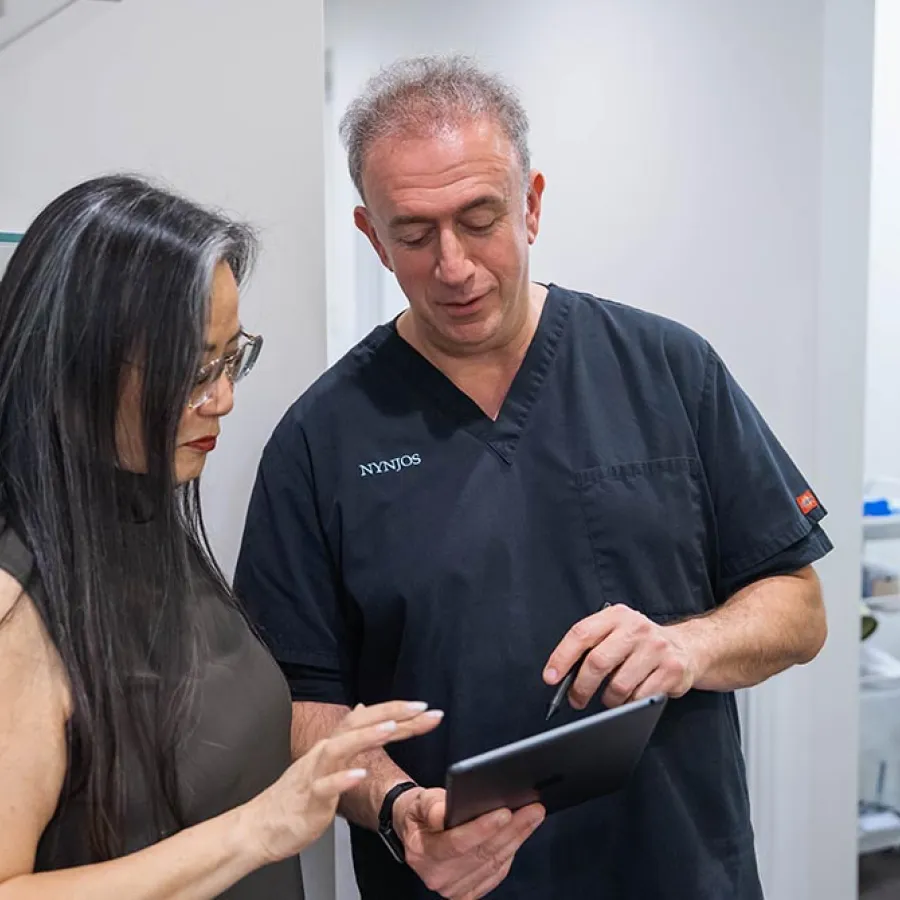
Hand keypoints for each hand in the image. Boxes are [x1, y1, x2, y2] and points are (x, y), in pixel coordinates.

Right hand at [241, 700, 441, 863]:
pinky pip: (326, 787)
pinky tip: (361, 774)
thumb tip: (364, 709)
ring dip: (367, 736)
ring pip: (341, 748)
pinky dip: (343, 779)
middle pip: (359, 723)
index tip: (427, 708)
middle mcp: (326, 752)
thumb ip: (352, 736)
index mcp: (335, 744)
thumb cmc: (297, 795)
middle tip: (422, 708)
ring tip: (392, 728)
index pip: (370, 720)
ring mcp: (316, 773)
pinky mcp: (309, 799)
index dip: (398, 712)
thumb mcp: (329, 761)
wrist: (262, 826)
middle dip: (391, 714)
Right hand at [393, 787, 543, 899]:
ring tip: (532, 817)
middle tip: (532, 810)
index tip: (505, 812)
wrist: (417, 832)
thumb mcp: (420, 800)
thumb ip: (431, 805)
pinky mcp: (466, 892)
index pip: (457, 843)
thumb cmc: (421, 813)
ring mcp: (452, 888)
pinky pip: (495, 874)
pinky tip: (520, 835)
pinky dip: (511, 853)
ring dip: (517, 839)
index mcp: (422, 851)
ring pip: (493, 863)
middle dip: (511, 830)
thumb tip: (443, 812)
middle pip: (481, 853)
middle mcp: (436, 875)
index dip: (482, 828)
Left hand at [543, 604, 695, 708]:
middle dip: (581, 687)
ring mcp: (655, 649)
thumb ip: (590, 646)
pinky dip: (629, 705)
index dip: (561, 658)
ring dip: (608, 700)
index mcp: (616, 615)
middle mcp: (636, 628)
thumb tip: (561, 673)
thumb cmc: (640, 643)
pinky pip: (639, 698)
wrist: (687, 647)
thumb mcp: (615, 632)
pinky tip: (630, 699)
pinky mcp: (671, 670)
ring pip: (618, 686)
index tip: (550, 677)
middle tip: (576, 699)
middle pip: (597, 662)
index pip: (581, 634)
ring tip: (608, 698)